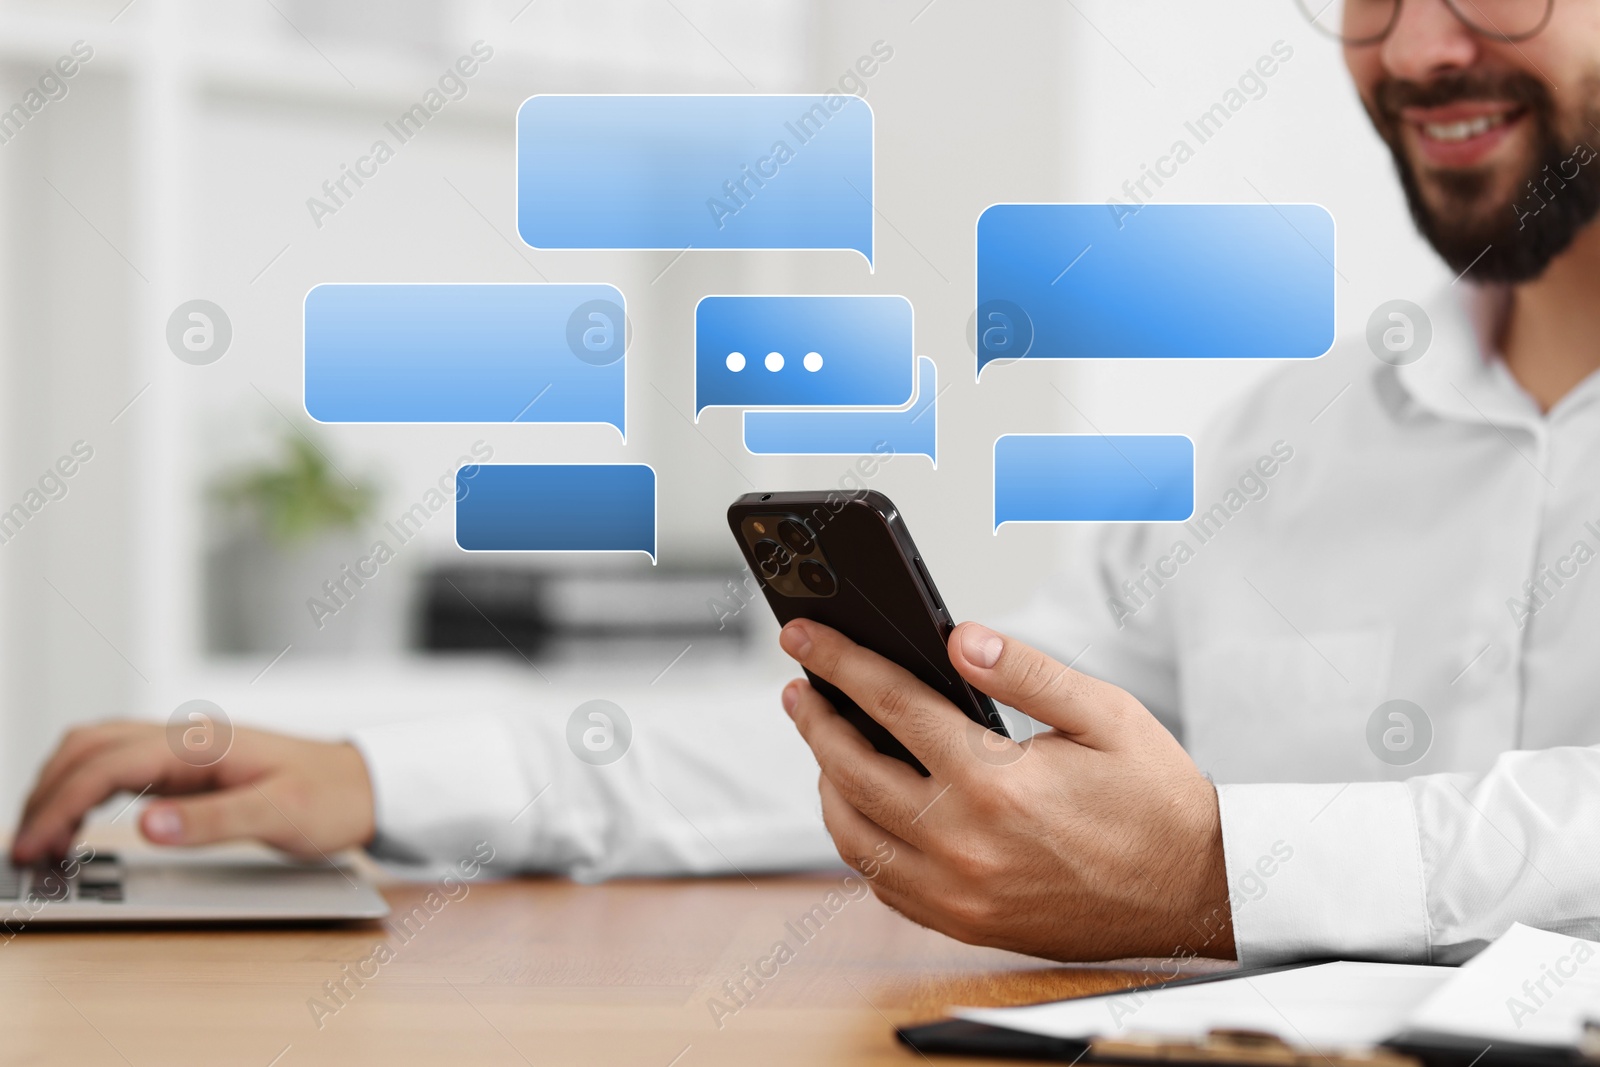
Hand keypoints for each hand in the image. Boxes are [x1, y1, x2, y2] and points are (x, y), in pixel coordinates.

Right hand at [11, 723, 375, 863]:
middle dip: (46, 793)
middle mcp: (186, 738)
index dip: (59, 805)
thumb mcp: (279, 815)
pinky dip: (84, 788)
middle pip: (88, 747)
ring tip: (41, 838)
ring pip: (98, 750)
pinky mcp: (189, 767)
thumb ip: (213, 821)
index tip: (34, 847)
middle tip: (26, 848)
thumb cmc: (331, 796)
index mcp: (200, 744)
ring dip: (60, 786)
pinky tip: (78, 820)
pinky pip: (119, 766)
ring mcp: (185, 749)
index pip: (106, 765)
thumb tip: (147, 826)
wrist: (366, 784)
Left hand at [778, 618, 1233, 961]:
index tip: (804, 637)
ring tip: (825, 741)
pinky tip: (863, 806)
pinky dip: (857, 839)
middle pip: (851, 770)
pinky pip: (881, 882)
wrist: (1196, 893)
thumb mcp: (1103, 714)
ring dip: (826, 782)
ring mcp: (957, 894)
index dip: (840, 662)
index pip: (890, 706)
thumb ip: (1023, 670)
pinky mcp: (963, 924)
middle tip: (798, 685)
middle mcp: (962, 844)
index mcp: (993, 784)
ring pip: (853, 835)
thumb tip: (955, 637)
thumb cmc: (1155, 801)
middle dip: (815, 719)